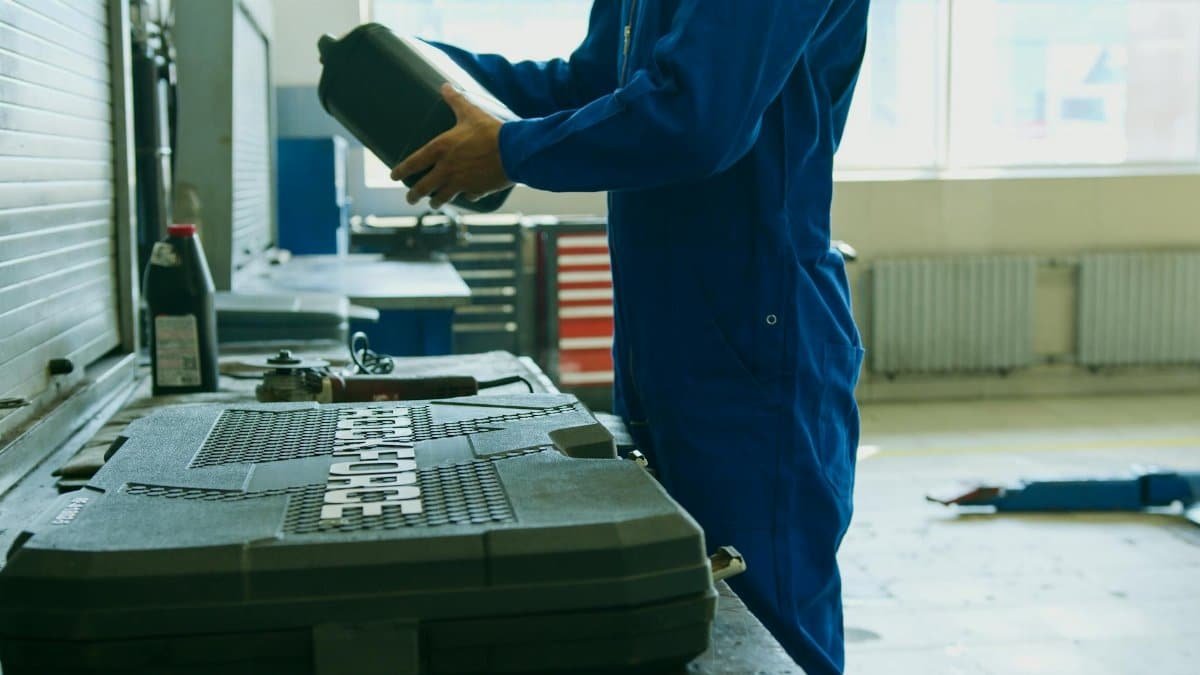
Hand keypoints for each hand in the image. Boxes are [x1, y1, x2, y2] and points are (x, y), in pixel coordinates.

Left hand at [391, 84, 513, 208]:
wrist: (514, 151)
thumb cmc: (490, 130)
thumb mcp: (470, 112)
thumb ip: (456, 100)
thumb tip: (445, 85)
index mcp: (441, 149)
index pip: (414, 162)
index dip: (401, 170)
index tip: (394, 176)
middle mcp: (447, 169)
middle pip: (424, 186)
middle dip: (414, 194)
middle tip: (410, 198)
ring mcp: (461, 182)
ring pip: (443, 197)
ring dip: (436, 201)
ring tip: (433, 204)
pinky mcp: (477, 190)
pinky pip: (468, 196)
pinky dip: (465, 197)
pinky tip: (466, 197)